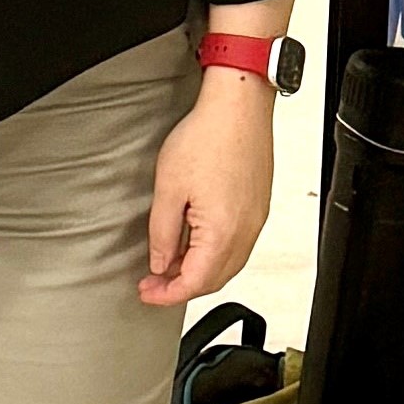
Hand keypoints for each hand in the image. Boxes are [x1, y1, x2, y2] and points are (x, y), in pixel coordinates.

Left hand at [140, 77, 274, 307]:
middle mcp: (245, 234)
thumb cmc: (207, 137)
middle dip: (180, 286)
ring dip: (197, 271)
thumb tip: (160, 262)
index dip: (166, 294)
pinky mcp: (257, 209)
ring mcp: (255, 222)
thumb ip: (162, 232)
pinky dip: (213, 254)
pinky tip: (194, 242)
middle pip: (213, 280)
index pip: (193, 283)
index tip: (147, 292)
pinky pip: (236, 246)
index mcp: (222, 233)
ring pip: (226, 265)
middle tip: (153, 282)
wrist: (238, 108)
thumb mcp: (168, 187)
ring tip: (169, 263)